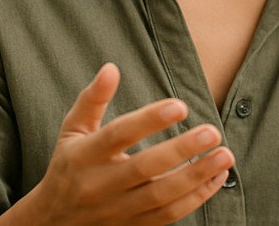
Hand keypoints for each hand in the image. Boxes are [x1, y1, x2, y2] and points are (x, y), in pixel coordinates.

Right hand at [0, 64, 234, 224]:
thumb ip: (92, 99)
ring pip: (161, 198)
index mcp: (85, 155)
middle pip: (144, 168)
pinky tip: (217, 177)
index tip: (180, 106)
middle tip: (212, 132)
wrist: (53, 222)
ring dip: (197, 177)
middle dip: (181, 151)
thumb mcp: (72, 131)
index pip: (118, 135)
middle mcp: (100, 184)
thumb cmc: (69, 166)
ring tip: (225, 155)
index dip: (148, 120)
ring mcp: (117, 210)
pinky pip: (168, 216)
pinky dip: (196, 199)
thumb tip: (111, 68)